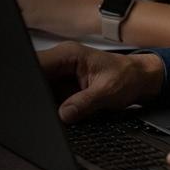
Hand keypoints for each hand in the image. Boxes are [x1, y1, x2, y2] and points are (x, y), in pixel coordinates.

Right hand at [37, 42, 164, 122]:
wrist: (141, 79)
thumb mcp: (107, 92)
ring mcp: (61, 74)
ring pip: (40, 88)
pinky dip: (51, 105)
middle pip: (35, 76)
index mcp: (69, 54)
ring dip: (43, 101)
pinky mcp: (64, 87)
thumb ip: (83, 103)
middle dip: (34, 93)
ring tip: (57, 108)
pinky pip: (50, 96)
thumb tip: (62, 115)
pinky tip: (58, 112)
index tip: (29, 95)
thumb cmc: (128, 76)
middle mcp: (62, 62)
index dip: (28, 78)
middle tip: (39, 109)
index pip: (38, 63)